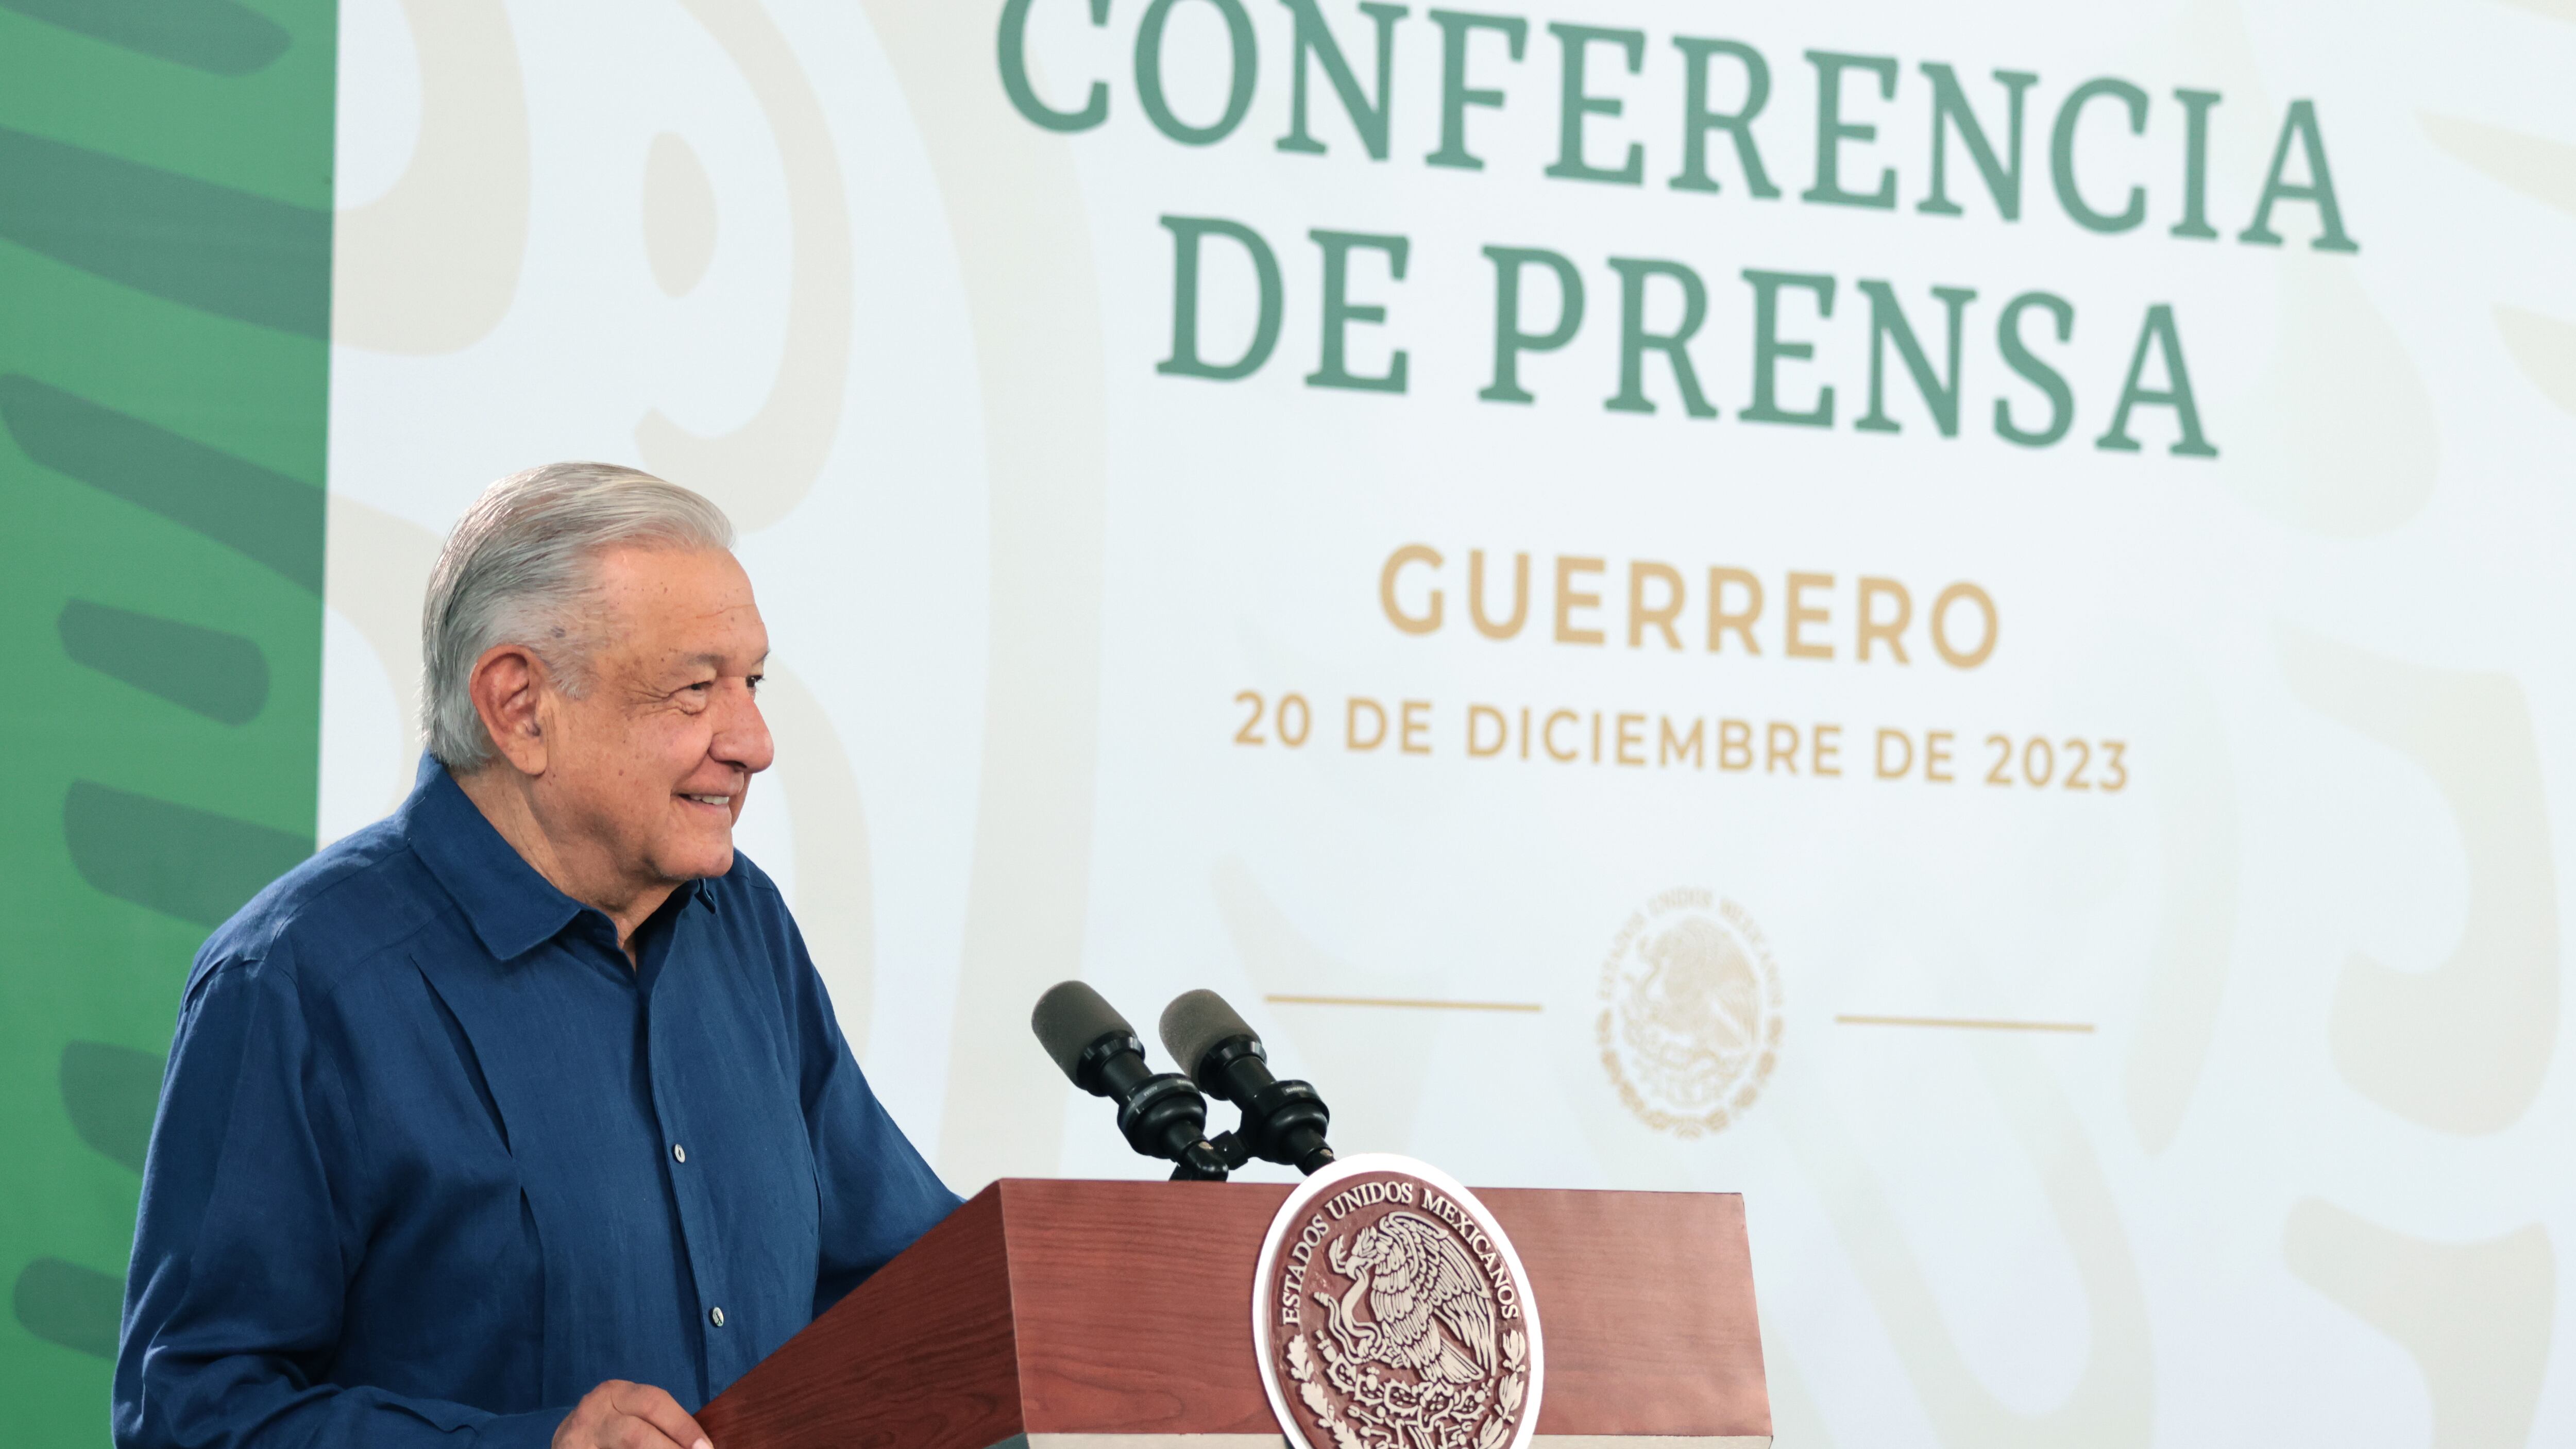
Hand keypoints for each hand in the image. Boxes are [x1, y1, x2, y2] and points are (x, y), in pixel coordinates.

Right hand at [552, 1379, 711, 1448]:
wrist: (566, 1442)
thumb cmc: (609, 1427)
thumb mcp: (629, 1412)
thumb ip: (657, 1420)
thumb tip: (700, 1442)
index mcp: (614, 1393)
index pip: (654, 1403)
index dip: (683, 1426)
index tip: (704, 1446)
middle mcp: (593, 1414)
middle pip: (636, 1434)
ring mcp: (579, 1441)